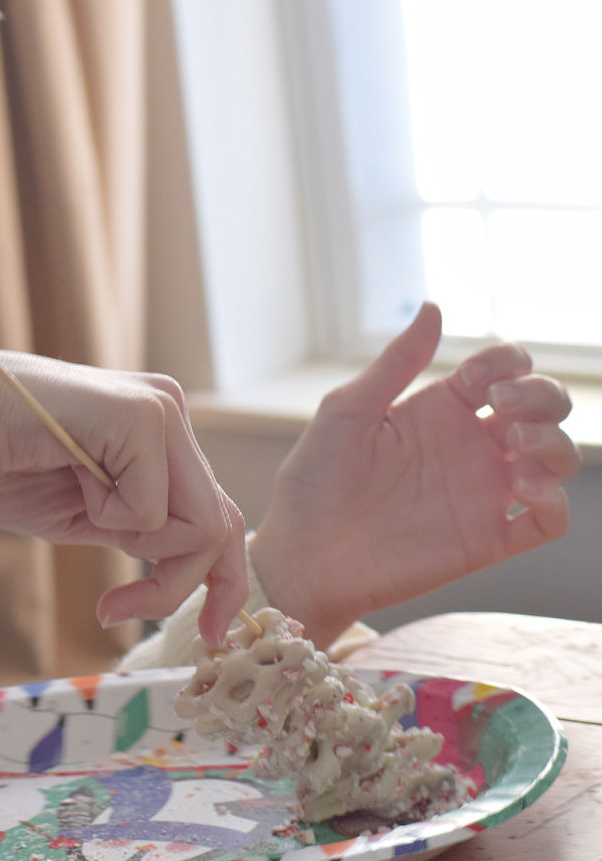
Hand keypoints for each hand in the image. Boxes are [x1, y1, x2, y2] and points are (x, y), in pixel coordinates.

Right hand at [0, 345, 246, 644]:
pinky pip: (150, 510)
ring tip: (84, 523)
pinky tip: (70, 480)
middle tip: (117, 611)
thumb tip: (189, 575)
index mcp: (160, 431)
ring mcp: (159, 409)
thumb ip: (140, 530)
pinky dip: (107, 517)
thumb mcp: (86, 511)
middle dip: (177, 585)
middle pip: (219, 525)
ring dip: (139, 551)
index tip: (205, 632)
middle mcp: (170, 412)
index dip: (218, 580)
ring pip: (199, 523)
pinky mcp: (138, 417)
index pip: (217, 515)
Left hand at [249, 302, 579, 648]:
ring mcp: (482, 492)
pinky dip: (555, 503)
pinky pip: (548, 521)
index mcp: (438, 409)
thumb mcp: (348, 410)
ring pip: (556, 457)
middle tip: (503, 406)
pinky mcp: (487, 539)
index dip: (506, 361)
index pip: (502, 369)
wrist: (304, 554)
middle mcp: (468, 446)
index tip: (477, 377)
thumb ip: (397, 362)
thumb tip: (433, 306)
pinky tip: (524, 491)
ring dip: (554, 442)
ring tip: (513, 444)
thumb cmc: (314, 479)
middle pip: (543, 406)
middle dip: (542, 393)